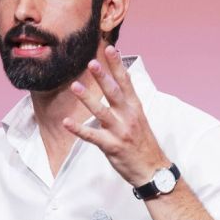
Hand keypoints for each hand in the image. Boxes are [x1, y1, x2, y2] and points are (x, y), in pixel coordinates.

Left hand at [61, 44, 169, 188]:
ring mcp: (120, 131)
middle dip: (103, 77)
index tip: (110, 49)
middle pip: (114, 92)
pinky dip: (79, 129)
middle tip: (91, 63)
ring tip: (75, 86)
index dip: (117, 65)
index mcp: (135, 108)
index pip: (126, 82)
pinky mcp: (111, 146)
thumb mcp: (139, 120)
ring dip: (87, 98)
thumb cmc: (143, 144)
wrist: (153, 170)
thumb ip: (126, 104)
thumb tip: (117, 87)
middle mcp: (128, 116)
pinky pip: (92, 136)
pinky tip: (67, 122)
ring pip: (101, 111)